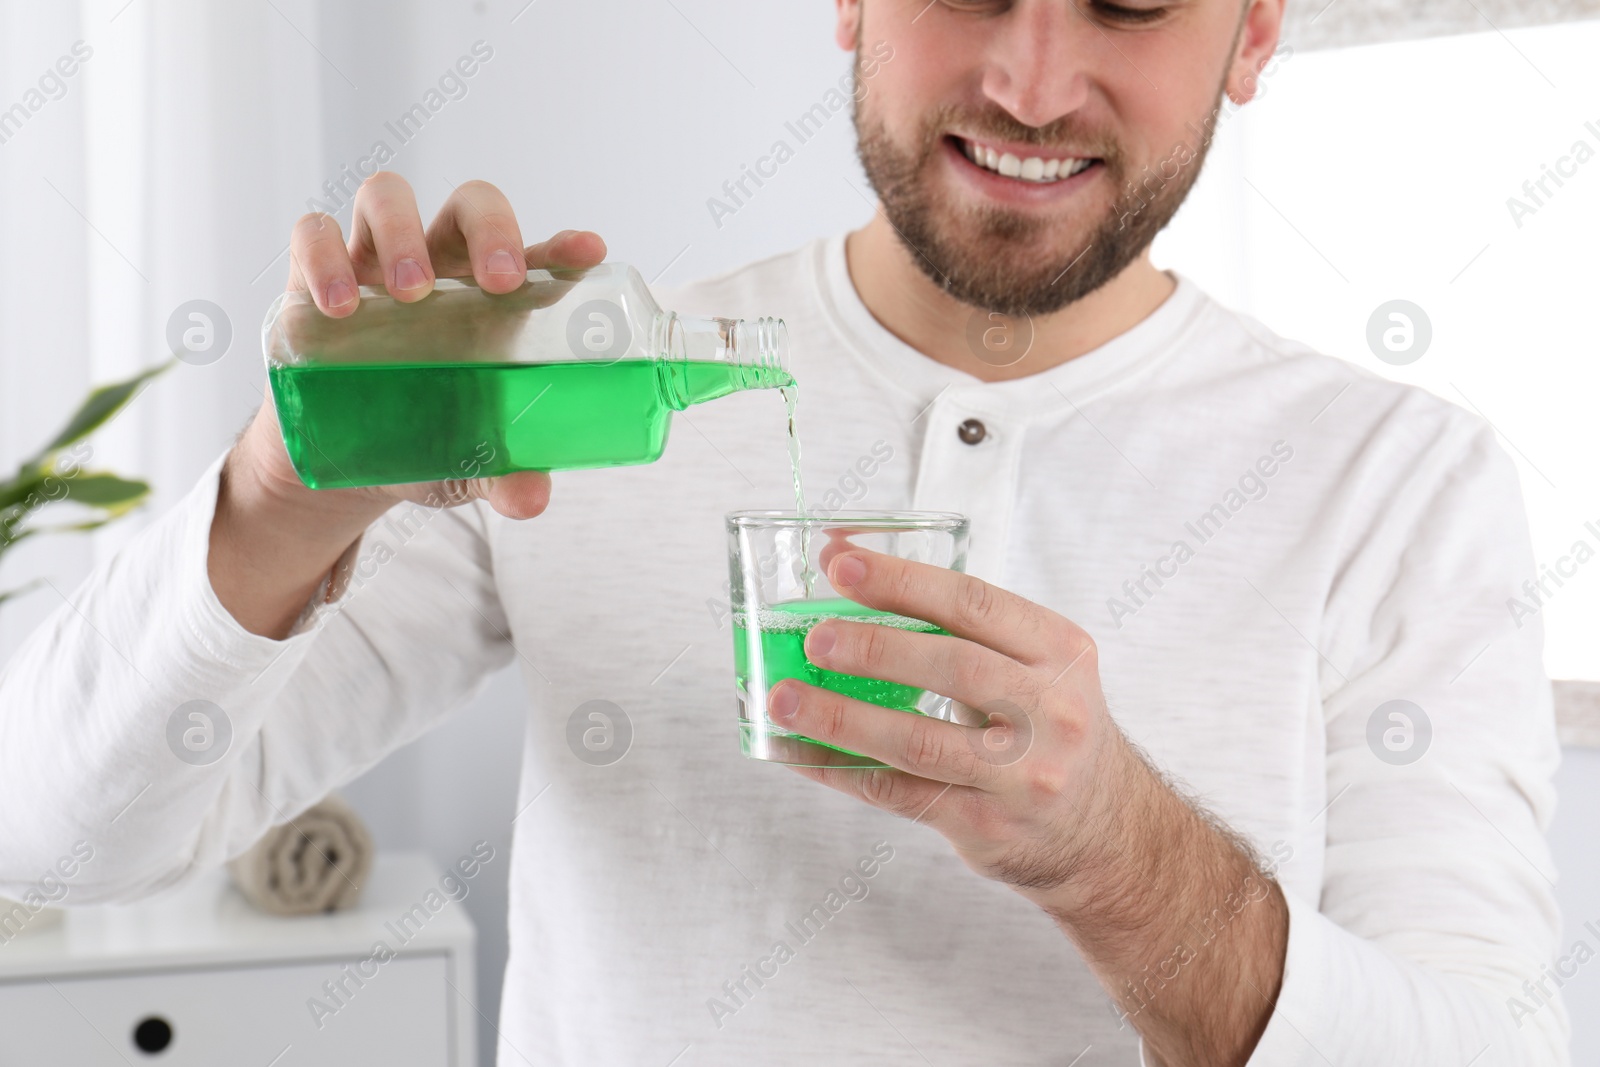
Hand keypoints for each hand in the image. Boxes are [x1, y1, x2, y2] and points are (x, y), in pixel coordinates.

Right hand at [213, 173, 605, 638]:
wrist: (346, 459)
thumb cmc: (430, 439)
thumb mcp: (469, 464)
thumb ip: (504, 476)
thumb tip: (532, 499)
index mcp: (496, 299)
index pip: (540, 256)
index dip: (564, 247)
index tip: (588, 251)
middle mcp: (444, 264)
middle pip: (472, 204)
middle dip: (492, 230)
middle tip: (500, 281)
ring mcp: (378, 260)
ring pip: (387, 196)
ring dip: (403, 233)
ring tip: (410, 295)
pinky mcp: (316, 273)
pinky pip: (313, 234)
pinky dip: (323, 258)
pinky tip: (336, 306)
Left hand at [766, 546, 1147, 913]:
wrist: (1107, 832)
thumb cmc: (1048, 727)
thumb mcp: (1037, 666)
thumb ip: (957, 625)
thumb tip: (846, 565)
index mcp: (1061, 652)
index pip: (974, 604)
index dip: (902, 581)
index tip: (840, 563)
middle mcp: (1051, 712)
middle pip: (952, 667)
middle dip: (874, 647)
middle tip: (814, 636)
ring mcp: (1021, 776)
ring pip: (918, 741)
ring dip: (841, 717)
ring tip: (785, 697)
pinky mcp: (986, 826)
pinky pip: (898, 794)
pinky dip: (840, 769)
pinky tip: (798, 751)